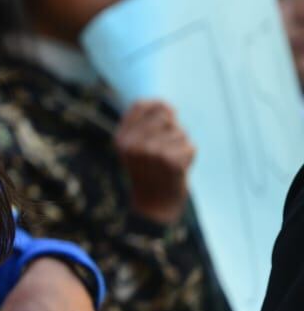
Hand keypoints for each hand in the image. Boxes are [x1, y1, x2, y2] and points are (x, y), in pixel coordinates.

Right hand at [115, 99, 194, 225]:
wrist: (153, 205)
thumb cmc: (148, 171)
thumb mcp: (136, 146)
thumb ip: (148, 123)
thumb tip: (168, 106)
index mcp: (121, 138)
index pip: (142, 105)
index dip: (159, 106)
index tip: (167, 113)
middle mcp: (132, 144)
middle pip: (166, 118)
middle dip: (172, 130)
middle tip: (166, 149)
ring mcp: (151, 153)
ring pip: (180, 133)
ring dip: (181, 146)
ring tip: (170, 162)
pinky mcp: (171, 162)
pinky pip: (190, 147)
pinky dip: (188, 157)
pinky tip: (178, 170)